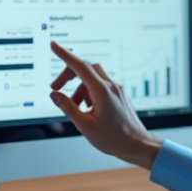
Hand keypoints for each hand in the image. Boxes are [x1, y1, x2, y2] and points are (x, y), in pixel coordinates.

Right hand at [49, 41, 161, 170]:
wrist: (137, 145)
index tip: (54, 45)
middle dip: (68, 74)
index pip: (79, 66)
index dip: (64, 54)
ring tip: (74, 106)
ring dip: (78, 87)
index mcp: (102, 91)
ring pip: (92, 77)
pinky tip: (86, 108)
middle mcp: (111, 86)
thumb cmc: (114, 139)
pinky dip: (88, 92)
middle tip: (56, 88)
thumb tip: (54, 94)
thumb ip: (68, 107)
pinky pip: (100, 85)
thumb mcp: (84, 125)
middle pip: (86, 68)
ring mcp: (116, 90)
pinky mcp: (118, 95)